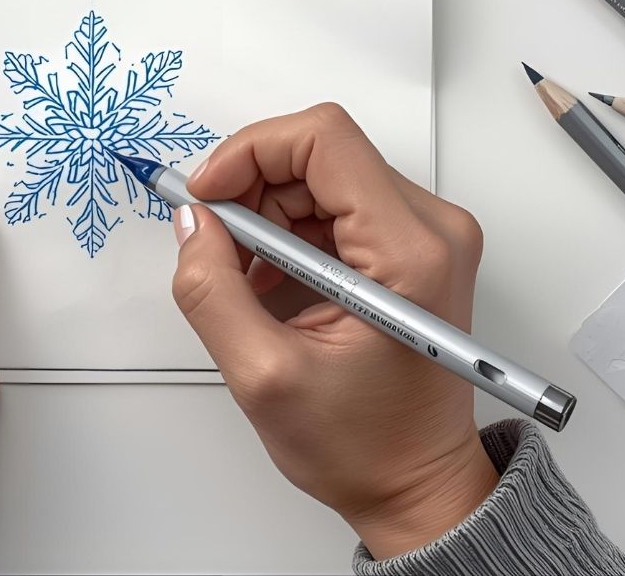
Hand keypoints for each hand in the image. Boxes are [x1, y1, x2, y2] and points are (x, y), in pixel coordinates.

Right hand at [172, 105, 499, 559]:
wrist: (419, 485)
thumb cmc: (365, 447)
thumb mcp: (263, 376)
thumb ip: (212, 290)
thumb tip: (192, 222)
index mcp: (408, 253)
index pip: (323, 140)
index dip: (249, 153)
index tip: (207, 196)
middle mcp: (432, 230)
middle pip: (320, 153)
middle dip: (251, 189)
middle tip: (217, 248)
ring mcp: (426, 235)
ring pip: (321, 174)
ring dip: (267, 214)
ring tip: (247, 279)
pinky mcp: (412, 246)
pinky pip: (335, 202)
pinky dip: (289, 229)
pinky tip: (273, 281)